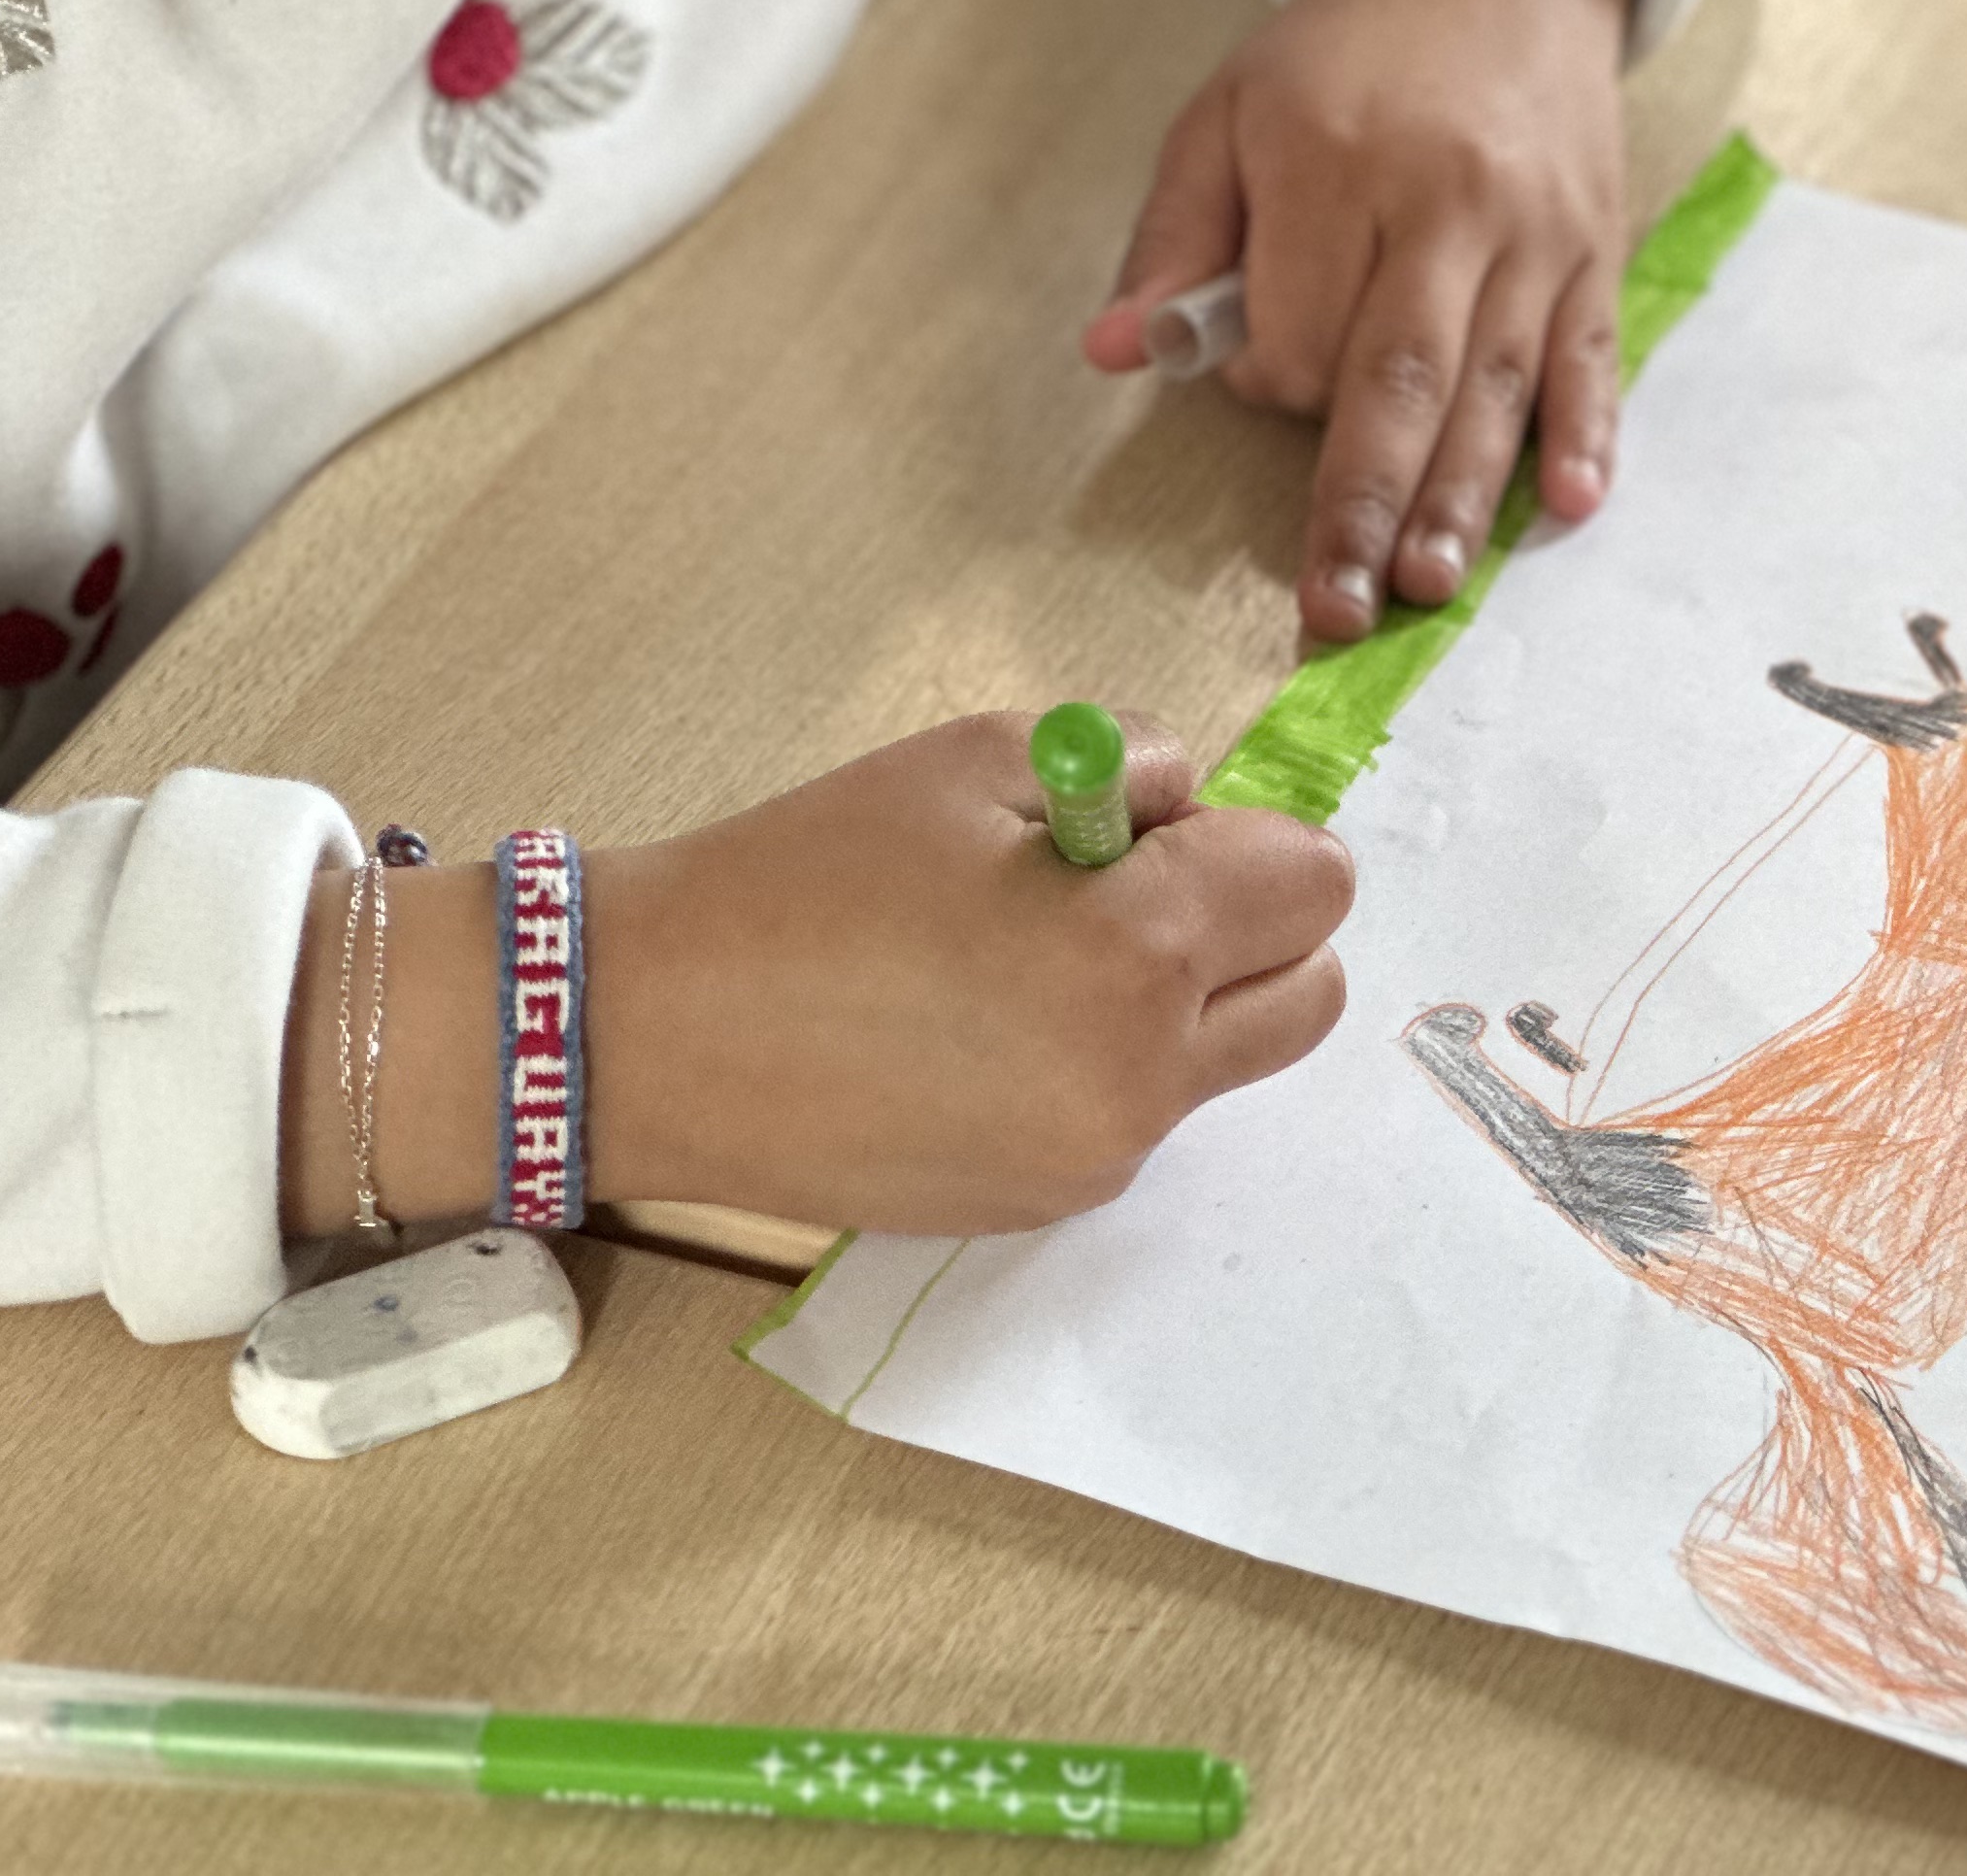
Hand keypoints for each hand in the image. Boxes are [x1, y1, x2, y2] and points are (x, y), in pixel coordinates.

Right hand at [283, 714, 1353, 1235]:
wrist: (650, 1034)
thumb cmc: (806, 875)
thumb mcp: (980, 759)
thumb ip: (1130, 769)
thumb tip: (1194, 810)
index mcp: (1137, 952)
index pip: (1315, 887)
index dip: (1250, 839)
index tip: (1162, 828)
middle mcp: (1140, 1076)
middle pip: (1309, 994)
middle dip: (1252, 928)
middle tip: (1130, 889)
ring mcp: (1093, 1160)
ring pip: (1223, 1061)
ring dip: (1177, 1001)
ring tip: (1029, 958)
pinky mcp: (1040, 1208)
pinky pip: (1131, 1119)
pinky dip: (1099, 1065)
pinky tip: (977, 1029)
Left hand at [1086, 0, 1639, 643]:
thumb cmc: (1344, 58)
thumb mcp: (1227, 114)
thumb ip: (1173, 238)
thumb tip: (1114, 352)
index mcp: (1334, 159)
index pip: (1297, 327)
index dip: (1272, 380)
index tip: (1266, 376)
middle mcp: (1444, 198)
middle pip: (1399, 377)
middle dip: (1364, 504)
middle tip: (1341, 607)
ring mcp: (1533, 230)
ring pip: (1493, 386)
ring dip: (1460, 498)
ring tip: (1431, 586)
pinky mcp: (1595, 249)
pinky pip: (1590, 357)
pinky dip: (1584, 435)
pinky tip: (1565, 504)